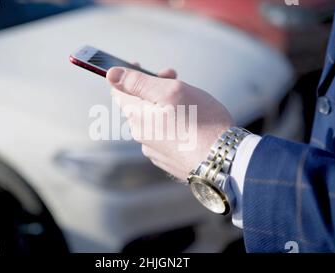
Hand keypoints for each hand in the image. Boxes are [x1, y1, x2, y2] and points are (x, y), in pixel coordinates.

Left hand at [107, 67, 232, 180]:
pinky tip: (191, 125)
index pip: (118, 91)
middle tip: (175, 78)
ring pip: (153, 120)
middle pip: (138, 105)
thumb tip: (110, 74)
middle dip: (153, 88)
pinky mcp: (168, 160)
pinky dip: (172, 125)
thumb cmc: (201, 123)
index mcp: (137, 117)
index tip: (142, 65)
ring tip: (188, 103)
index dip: (129, 74)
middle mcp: (141, 136)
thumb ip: (138, 82)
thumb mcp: (171, 92)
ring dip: (164, 106)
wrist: (224, 162)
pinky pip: (164, 136)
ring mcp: (154, 150)